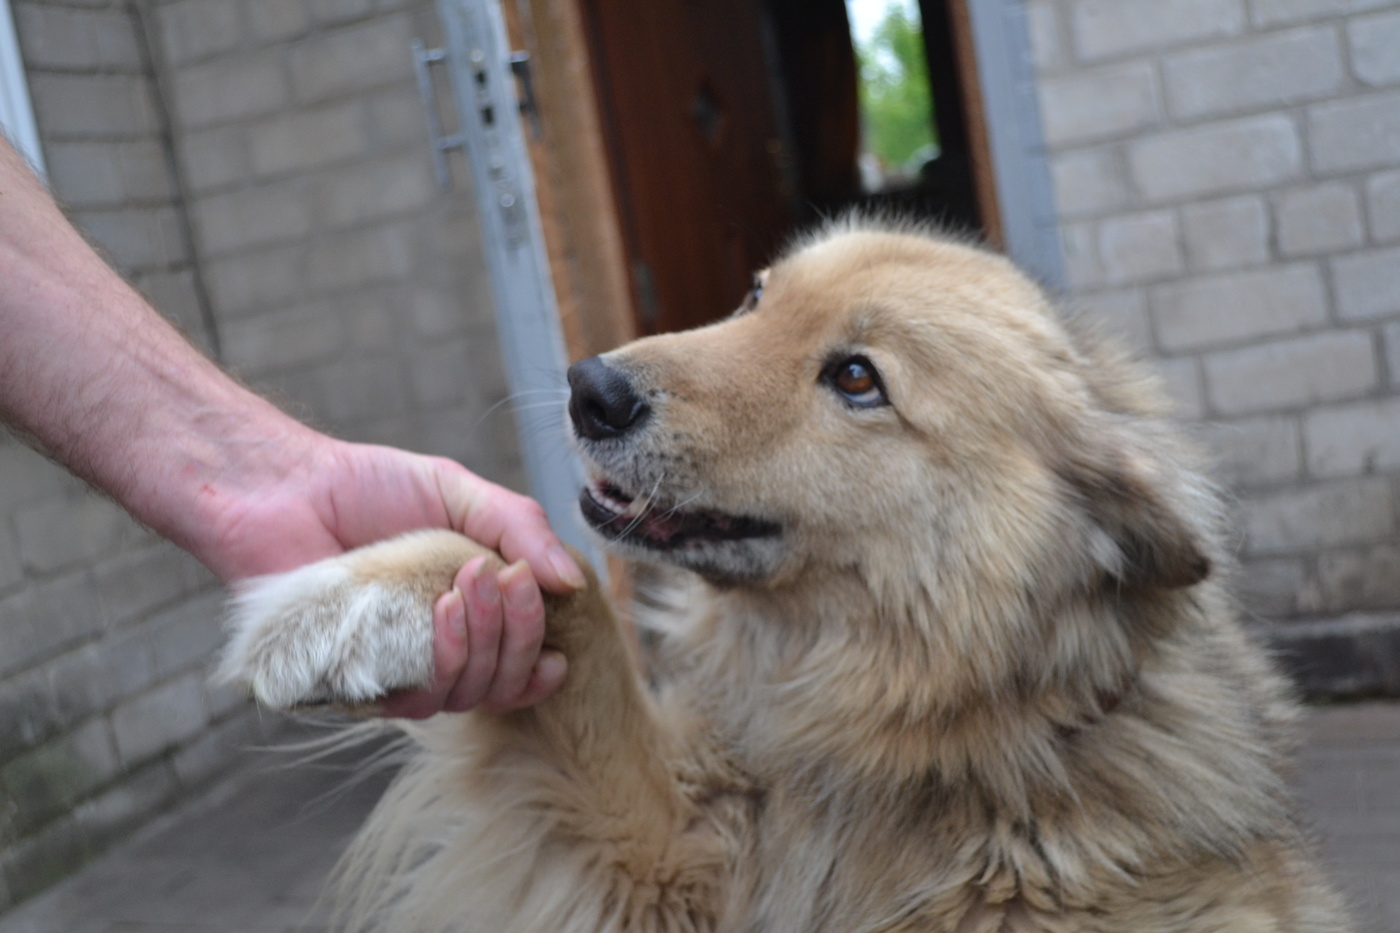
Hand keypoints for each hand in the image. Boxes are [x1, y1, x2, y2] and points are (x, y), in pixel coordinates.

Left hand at [195, 433, 584, 716]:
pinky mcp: (351, 682)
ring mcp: (392, 669)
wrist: (286, 486)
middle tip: (509, 580)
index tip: (558, 644)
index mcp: (465, 615)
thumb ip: (519, 529)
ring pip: (463, 694)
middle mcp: (431, 651)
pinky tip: (443, 611)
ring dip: (484, 643)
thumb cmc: (367, 487)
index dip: (541, 664)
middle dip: (519, 635)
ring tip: (469, 582)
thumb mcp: (459, 493)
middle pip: (499, 682)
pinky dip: (444, 657)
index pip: (515, 665)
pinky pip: (415, 699)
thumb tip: (572, 582)